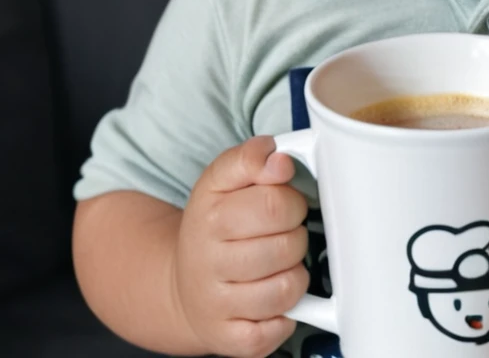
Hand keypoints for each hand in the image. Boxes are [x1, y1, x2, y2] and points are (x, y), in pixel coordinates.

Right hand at [173, 135, 308, 357]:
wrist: (183, 281)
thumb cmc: (212, 227)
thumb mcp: (221, 179)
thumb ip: (251, 158)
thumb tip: (279, 159)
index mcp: (211, 217)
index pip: (275, 204)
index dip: (291, 201)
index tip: (284, 203)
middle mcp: (210, 263)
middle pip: (286, 247)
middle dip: (296, 236)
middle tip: (282, 234)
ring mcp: (218, 305)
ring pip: (287, 289)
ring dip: (294, 275)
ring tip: (278, 265)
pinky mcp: (228, 339)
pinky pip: (275, 332)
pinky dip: (285, 316)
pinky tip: (272, 298)